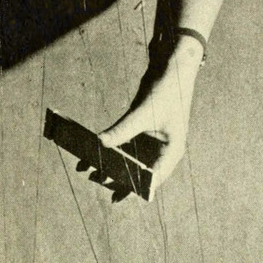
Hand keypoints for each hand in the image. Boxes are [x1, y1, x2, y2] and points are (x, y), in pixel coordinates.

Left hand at [100, 41, 201, 195]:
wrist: (172, 66)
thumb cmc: (167, 90)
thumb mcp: (143, 112)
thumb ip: (122, 130)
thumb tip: (99, 143)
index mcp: (172, 152)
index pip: (154, 177)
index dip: (137, 188)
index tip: (119, 196)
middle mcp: (162, 151)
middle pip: (139, 173)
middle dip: (119, 179)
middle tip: (99, 182)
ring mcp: (151, 143)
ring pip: (129, 162)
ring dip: (111, 167)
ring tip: (90, 173)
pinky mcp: (140, 133)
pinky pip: (123, 146)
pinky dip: (109, 151)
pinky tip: (92, 155)